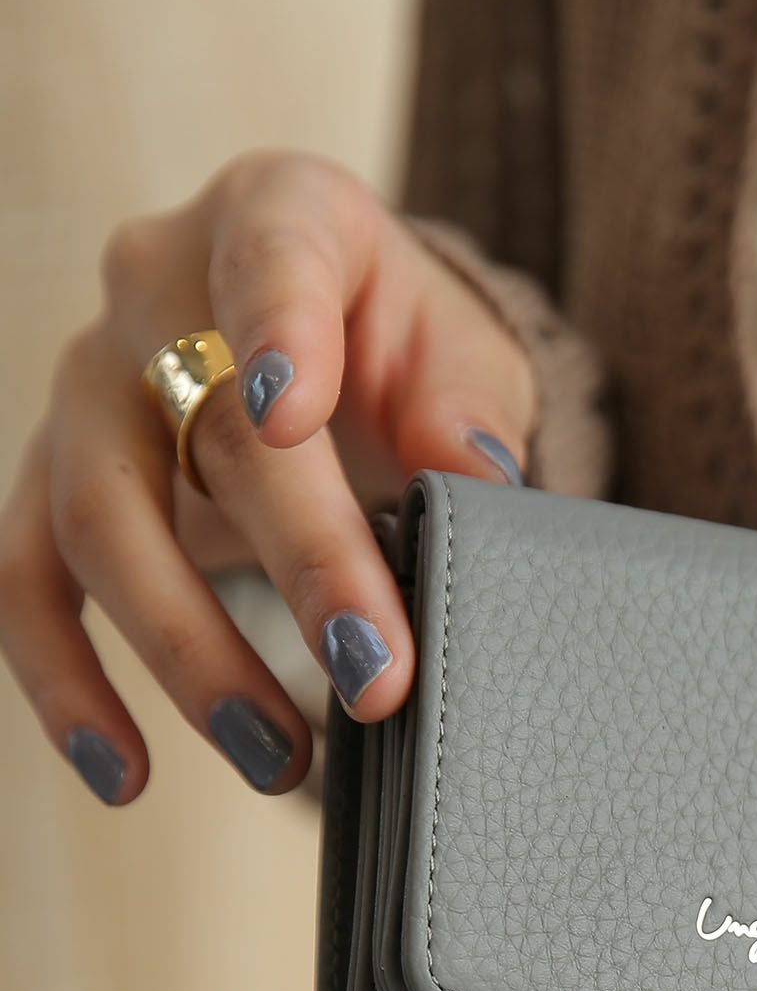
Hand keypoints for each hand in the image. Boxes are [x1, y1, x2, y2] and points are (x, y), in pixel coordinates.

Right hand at [0, 150, 533, 802]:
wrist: (311, 347)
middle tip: (374, 680)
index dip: (279, 332)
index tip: (296, 415)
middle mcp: (155, 289)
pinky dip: (66, 682)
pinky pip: (26, 580)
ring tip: (276, 759)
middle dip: (298, 568)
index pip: (271, 260)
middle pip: (208, 430)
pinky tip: (122, 772)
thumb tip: (478, 485)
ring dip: (186, 654)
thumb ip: (467, 405)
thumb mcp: (459, 352)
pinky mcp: (50, 477)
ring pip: (98, 519)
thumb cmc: (396, 345)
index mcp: (275, 218)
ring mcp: (86, 386)